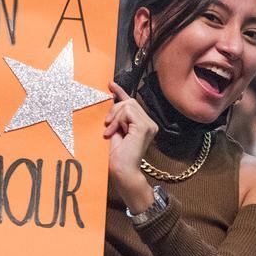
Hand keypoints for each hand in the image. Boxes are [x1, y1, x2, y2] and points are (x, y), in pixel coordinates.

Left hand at [105, 82, 156, 210]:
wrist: (122, 170)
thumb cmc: (116, 156)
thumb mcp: (114, 131)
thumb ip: (115, 118)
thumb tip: (110, 101)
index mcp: (142, 124)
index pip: (131, 103)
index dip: (120, 92)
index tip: (110, 85)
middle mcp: (149, 123)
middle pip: (129, 102)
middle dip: (114, 110)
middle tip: (106, 125)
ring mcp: (149, 125)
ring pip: (128, 105)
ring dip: (114, 117)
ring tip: (110, 132)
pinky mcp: (144, 126)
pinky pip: (128, 111)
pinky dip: (118, 120)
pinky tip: (114, 132)